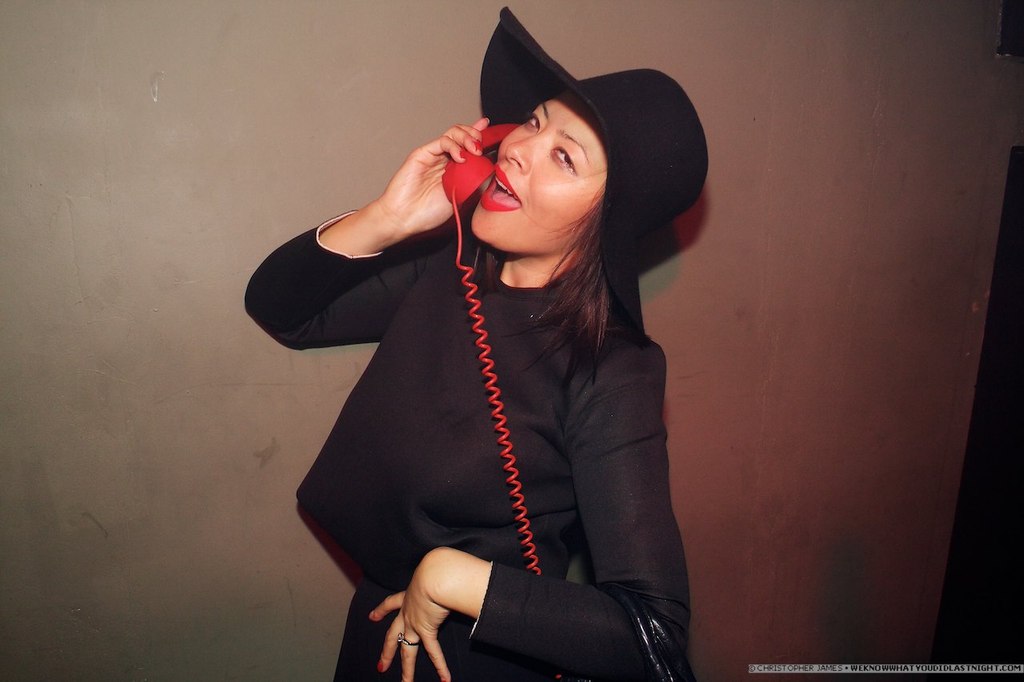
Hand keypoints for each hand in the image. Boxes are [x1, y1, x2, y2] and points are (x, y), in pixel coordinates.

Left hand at [370, 548, 491, 681]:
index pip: (390, 604)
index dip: (380, 611)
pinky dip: (441, 667)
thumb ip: (436, 576)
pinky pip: (433, 652)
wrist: (434, 575)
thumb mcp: (431, 572)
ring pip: (407, 651)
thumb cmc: (435, 568)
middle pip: (392, 636)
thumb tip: (450, 573)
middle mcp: (407, 612)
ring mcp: (414, 624)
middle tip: (380, 666)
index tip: (371, 617)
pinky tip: (445, 679)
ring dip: (407, 670)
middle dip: (386, 652)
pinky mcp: (426, 630)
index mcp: (407, 596)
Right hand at [372, 117, 490, 240]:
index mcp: (454, 169)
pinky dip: (454, 145)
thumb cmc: (428, 213)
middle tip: (481, 148)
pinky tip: (460, 157)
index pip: (469, 147)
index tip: (492, 133)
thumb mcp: (460, 199)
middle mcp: (444, 159)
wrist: (404, 218)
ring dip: (467, 137)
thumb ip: (472, 184)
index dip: (480, 138)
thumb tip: (489, 173)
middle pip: (463, 135)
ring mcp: (434, 155)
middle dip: (475, 136)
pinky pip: (441, 141)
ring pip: (453, 133)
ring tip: (474, 150)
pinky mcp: (422, 153)